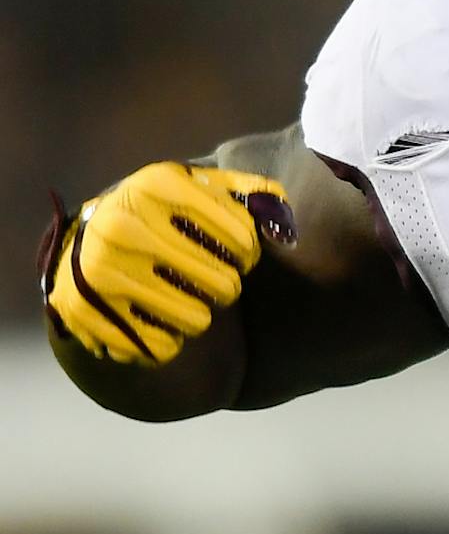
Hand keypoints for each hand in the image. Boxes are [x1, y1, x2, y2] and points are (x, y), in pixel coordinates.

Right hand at [40, 161, 294, 364]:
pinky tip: (159, 319)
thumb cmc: (154, 213)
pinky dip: (169, 340)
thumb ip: (243, 190)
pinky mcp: (86, 310)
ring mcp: (102, 270)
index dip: (251, 253)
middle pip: (224, 285)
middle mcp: (125, 227)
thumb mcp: (192, 186)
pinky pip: (160, 347)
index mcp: (156, 188)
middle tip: (215, 281)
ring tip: (186, 298)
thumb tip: (283, 209)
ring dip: (200, 314)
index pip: (242, 237)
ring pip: (197, 320)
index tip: (240, 255)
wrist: (80, 240)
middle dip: (228, 286)